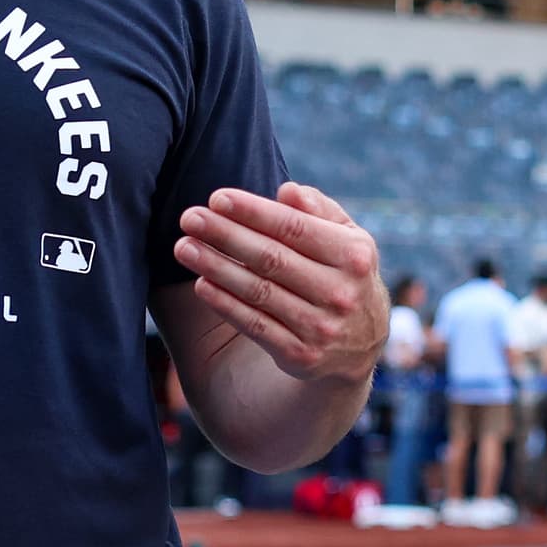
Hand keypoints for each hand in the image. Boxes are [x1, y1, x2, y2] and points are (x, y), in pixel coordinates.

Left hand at [173, 184, 386, 383]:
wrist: (362, 347)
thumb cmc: (344, 275)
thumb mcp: (349, 239)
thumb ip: (320, 210)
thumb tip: (287, 191)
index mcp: (354, 255)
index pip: (295, 228)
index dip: (254, 212)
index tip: (217, 199)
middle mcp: (340, 292)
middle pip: (271, 258)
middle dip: (226, 235)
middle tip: (189, 218)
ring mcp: (320, 327)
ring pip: (258, 291)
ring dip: (216, 267)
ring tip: (184, 247)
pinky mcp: (300, 355)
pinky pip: (255, 325)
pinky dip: (225, 304)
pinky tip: (201, 283)